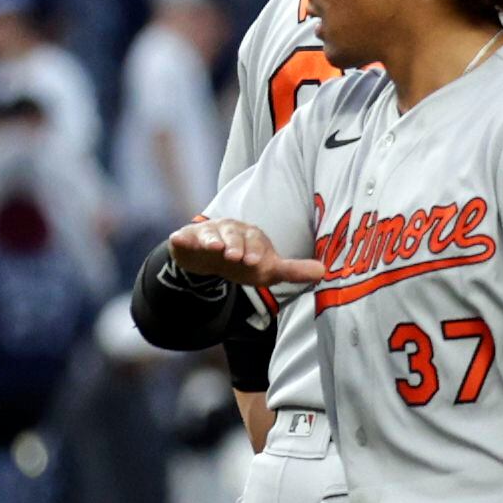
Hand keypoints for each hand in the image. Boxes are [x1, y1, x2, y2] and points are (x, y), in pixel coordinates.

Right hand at [169, 218, 321, 291]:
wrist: (211, 258)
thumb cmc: (245, 262)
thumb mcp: (268, 269)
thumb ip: (293, 271)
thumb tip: (323, 272)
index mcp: (252, 235)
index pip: (256, 241)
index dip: (256, 250)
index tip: (257, 262)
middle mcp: (230, 230)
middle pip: (234, 234)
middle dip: (236, 245)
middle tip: (236, 257)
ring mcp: (208, 232)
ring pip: (210, 233)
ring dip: (212, 239)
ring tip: (215, 249)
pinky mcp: (188, 238)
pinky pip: (184, 236)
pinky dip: (182, 237)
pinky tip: (178, 240)